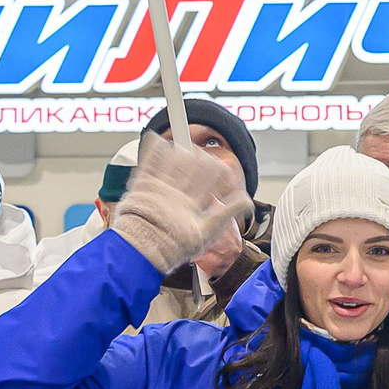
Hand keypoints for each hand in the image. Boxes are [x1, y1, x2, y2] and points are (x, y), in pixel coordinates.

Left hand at [112, 134, 254, 273]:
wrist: (143, 250)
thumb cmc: (175, 245)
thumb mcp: (208, 233)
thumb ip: (227, 213)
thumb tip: (246, 200)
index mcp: (195, 201)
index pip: (211, 174)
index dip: (218, 168)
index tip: (221, 168)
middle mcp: (178, 190)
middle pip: (194, 162)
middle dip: (200, 156)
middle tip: (202, 155)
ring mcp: (158, 186)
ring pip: (173, 158)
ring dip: (180, 149)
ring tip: (184, 148)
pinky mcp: (141, 184)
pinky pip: (147, 160)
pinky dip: (152, 147)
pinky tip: (156, 138)